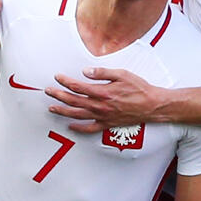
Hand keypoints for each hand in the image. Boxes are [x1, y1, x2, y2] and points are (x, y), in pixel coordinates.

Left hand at [45, 67, 166, 132]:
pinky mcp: (107, 124)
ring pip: (78, 115)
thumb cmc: (139, 88)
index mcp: (103, 92)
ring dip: (63, 111)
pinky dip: (78, 128)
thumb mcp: (122, 74)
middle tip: (48, 91)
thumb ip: (103, 72)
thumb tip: (86, 72)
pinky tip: (70, 125)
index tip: (58, 77)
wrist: (152, 105)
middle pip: (74, 101)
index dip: (66, 81)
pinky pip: (89, 128)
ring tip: (52, 108)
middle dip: (59, 95)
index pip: (78, 86)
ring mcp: (103, 116)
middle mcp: (100, 105)